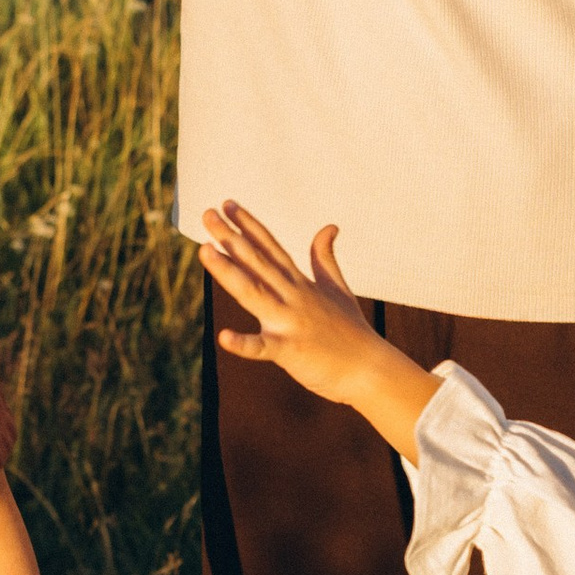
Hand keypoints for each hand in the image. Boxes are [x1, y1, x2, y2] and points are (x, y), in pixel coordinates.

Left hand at [198, 205, 436, 455]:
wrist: (370, 371)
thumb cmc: (352, 332)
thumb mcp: (338, 289)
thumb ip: (325, 258)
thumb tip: (330, 226)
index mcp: (301, 284)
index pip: (270, 247)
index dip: (248, 225)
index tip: (226, 204)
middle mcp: (293, 297)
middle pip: (256, 262)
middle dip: (230, 238)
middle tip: (207, 214)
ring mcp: (291, 322)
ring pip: (253, 293)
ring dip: (228, 273)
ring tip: (204, 251)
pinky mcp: (290, 351)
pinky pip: (263, 347)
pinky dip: (244, 344)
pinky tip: (224, 336)